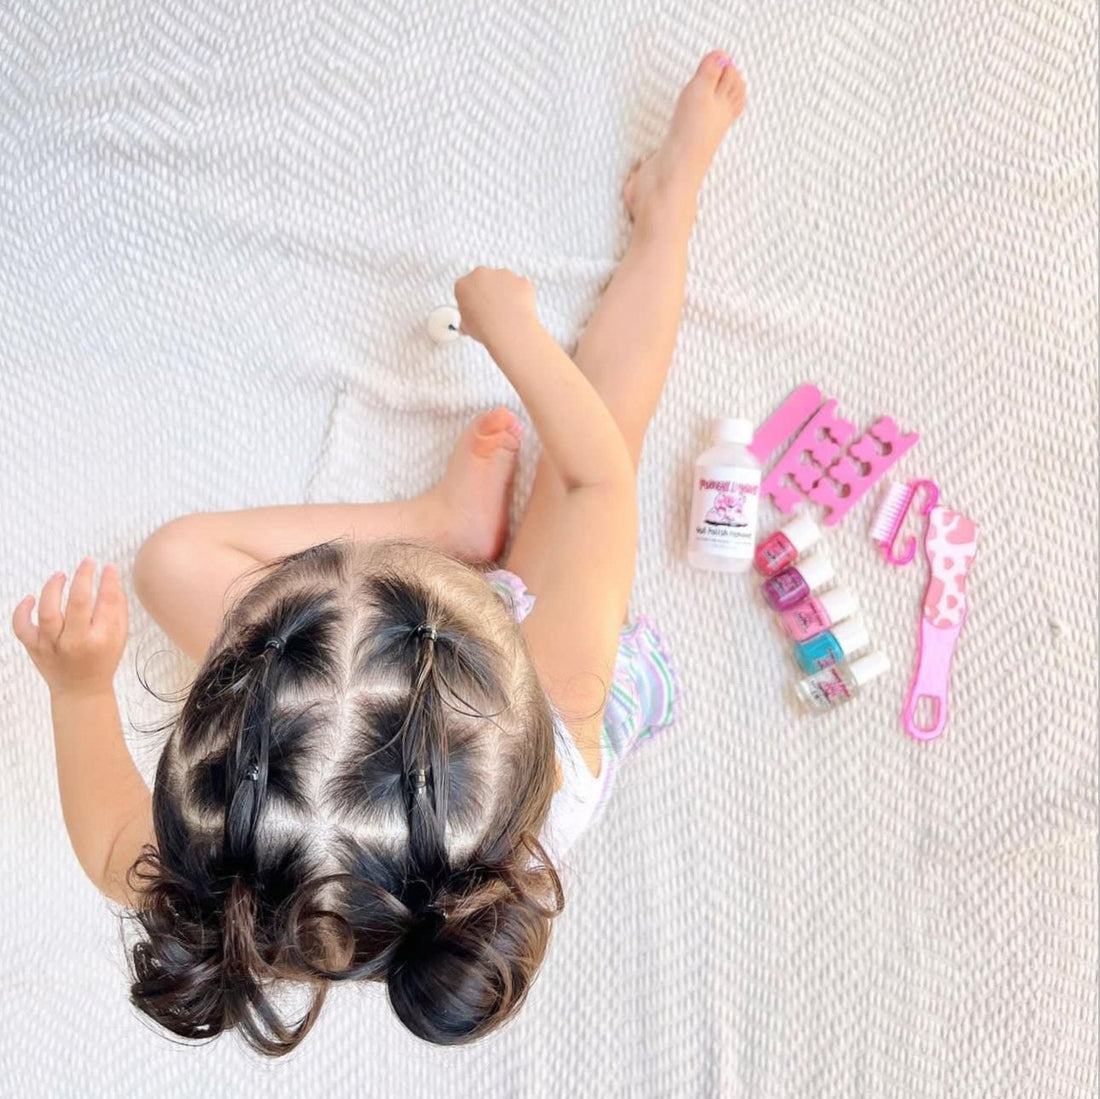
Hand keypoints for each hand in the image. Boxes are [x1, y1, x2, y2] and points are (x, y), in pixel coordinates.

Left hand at [11, 559, 128, 696]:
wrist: (80, 690)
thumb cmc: (102, 661)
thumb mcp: (120, 637)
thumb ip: (118, 609)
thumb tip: (112, 579)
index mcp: (101, 639)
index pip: (107, 602)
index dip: (108, 580)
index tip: (108, 567)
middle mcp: (75, 642)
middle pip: (77, 603)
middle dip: (83, 577)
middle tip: (87, 563)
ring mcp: (51, 645)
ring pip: (47, 612)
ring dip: (52, 588)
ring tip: (60, 576)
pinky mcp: (34, 647)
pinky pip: (22, 627)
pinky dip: (22, 611)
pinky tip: (31, 598)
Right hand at [454, 267, 536, 347]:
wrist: (507, 330)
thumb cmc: (485, 329)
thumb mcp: (467, 327)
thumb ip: (466, 320)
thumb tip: (467, 325)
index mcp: (463, 284)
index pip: (466, 289)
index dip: (472, 301)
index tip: (477, 310)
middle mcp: (482, 274)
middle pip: (484, 281)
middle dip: (488, 292)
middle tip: (493, 311)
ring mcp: (503, 275)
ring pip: (504, 282)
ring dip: (505, 293)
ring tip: (507, 313)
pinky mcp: (520, 280)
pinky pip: (520, 288)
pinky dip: (520, 297)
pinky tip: (518, 311)